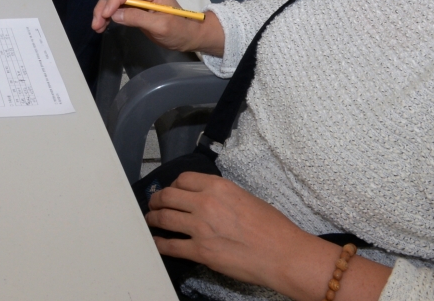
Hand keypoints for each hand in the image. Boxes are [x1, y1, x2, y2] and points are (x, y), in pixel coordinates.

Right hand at [92, 0, 223, 56]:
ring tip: (97, 27)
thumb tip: (115, 14)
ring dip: (103, 12)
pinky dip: (108, 16)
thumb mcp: (161, 26)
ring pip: (114, 0)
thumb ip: (138, 18)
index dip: (113, 0)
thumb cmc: (180, 31)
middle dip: (104, 6)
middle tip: (96, 23)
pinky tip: (103, 25)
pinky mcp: (135, 9)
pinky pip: (118, 8)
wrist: (190, 37)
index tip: (105, 15)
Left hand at [149, 174, 384, 300]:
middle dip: (157, 200)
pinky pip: (170, 246)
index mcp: (218, 187)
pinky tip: (158, 243)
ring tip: (151, 220)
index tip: (171, 191)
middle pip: (168, 196)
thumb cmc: (272, 227)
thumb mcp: (245, 197)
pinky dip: (160, 244)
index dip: (173, 185)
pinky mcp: (200, 251)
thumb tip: (207, 198)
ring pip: (164, 218)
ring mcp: (200, 227)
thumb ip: (222, 195)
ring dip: (153, 219)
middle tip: (153, 204)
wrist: (283, 254)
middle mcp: (205, 203)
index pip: (183, 179)